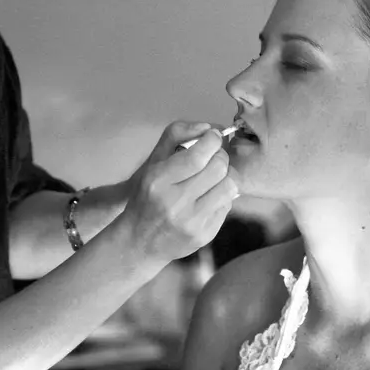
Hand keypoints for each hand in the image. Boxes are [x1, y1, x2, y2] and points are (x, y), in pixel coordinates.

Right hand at [120, 122, 237, 264]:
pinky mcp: (205, 235)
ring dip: (225, 176)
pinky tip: (208, 198)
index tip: (213, 137)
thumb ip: (176, 136)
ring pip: (229, 185)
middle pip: (218, 167)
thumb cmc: (146, 197)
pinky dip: (221, 197)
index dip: (212, 140)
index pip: (198, 155)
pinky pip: (227, 205)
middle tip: (214, 156)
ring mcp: (192, 221)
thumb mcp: (152, 164)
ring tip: (213, 177)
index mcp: (159, 180)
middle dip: (220, 155)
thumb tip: (208, 127)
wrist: (139, 242)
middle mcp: (176, 202)